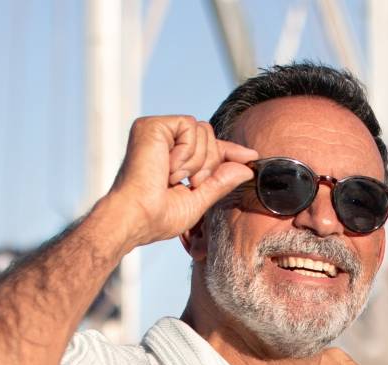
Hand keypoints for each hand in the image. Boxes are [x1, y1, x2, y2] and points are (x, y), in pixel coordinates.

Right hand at [102, 115, 258, 248]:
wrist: (136, 217)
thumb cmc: (158, 216)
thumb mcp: (198, 200)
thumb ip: (220, 181)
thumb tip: (246, 168)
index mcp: (172, 158)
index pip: (207, 147)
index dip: (229, 151)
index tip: (251, 155)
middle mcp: (163, 142)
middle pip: (209, 136)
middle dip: (209, 164)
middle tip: (190, 183)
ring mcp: (157, 131)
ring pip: (203, 130)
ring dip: (196, 161)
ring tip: (173, 178)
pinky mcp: (152, 125)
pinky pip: (190, 126)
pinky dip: (186, 151)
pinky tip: (168, 167)